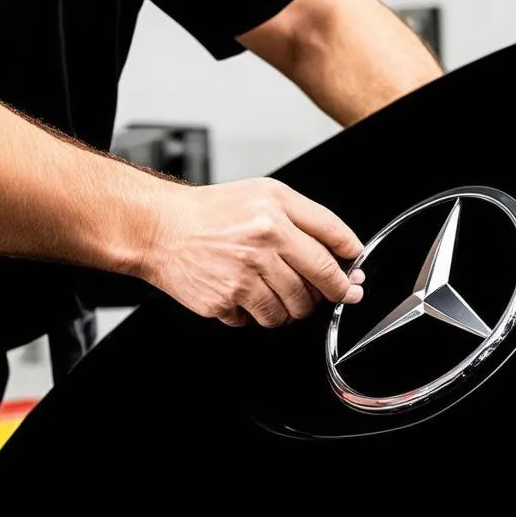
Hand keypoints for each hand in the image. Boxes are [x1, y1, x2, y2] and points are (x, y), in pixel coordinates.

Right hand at [142, 178, 364, 327]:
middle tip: (319, 291)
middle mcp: (261, 244)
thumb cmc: (215, 211)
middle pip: (318, 287)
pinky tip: (247, 294)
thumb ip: (312, 219)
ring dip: (291, 309)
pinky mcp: (223, 301)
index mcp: (275, 214)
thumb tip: (349, 251)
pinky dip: (257, 314)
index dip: (350, 268)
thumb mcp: (268, 195)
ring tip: (276, 290)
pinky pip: (258, 322)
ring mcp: (241, 277)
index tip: (355, 278)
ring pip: (291, 311)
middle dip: (327, 295)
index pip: (332, 248)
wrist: (161, 228)